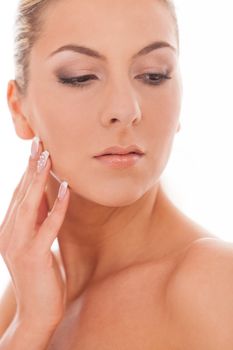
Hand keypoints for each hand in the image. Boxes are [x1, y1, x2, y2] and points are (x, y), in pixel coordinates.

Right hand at [0, 138, 69, 328]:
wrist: (36, 313)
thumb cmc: (41, 275)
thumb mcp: (36, 242)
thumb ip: (38, 219)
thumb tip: (47, 194)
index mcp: (9, 229)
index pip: (18, 193)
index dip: (28, 170)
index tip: (37, 148)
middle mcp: (9, 233)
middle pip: (21, 193)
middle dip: (31, 167)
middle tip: (40, 142)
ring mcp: (18, 245)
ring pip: (29, 205)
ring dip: (39, 180)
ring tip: (48, 157)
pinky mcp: (34, 256)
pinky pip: (48, 226)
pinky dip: (57, 207)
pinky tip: (65, 189)